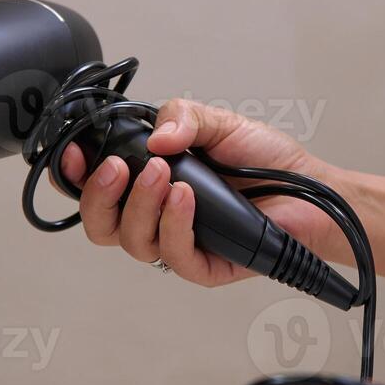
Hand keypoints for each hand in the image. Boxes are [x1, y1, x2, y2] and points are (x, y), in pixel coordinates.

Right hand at [55, 98, 341, 286]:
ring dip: (141, 205)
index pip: (96, 187)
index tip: (74, 154)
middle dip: (98, 195)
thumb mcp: (219, 122)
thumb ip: (183, 117)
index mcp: (150, 182)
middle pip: (101, 223)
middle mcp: (156, 215)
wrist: (311, 189)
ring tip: (164, 174)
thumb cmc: (266, 160)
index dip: (74, 176)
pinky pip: (173, 255)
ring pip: (132, 241)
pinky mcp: (203, 267)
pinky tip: (186, 198)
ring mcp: (178, 242)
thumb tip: (154, 138)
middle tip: (119, 167)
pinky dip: (174, 224)